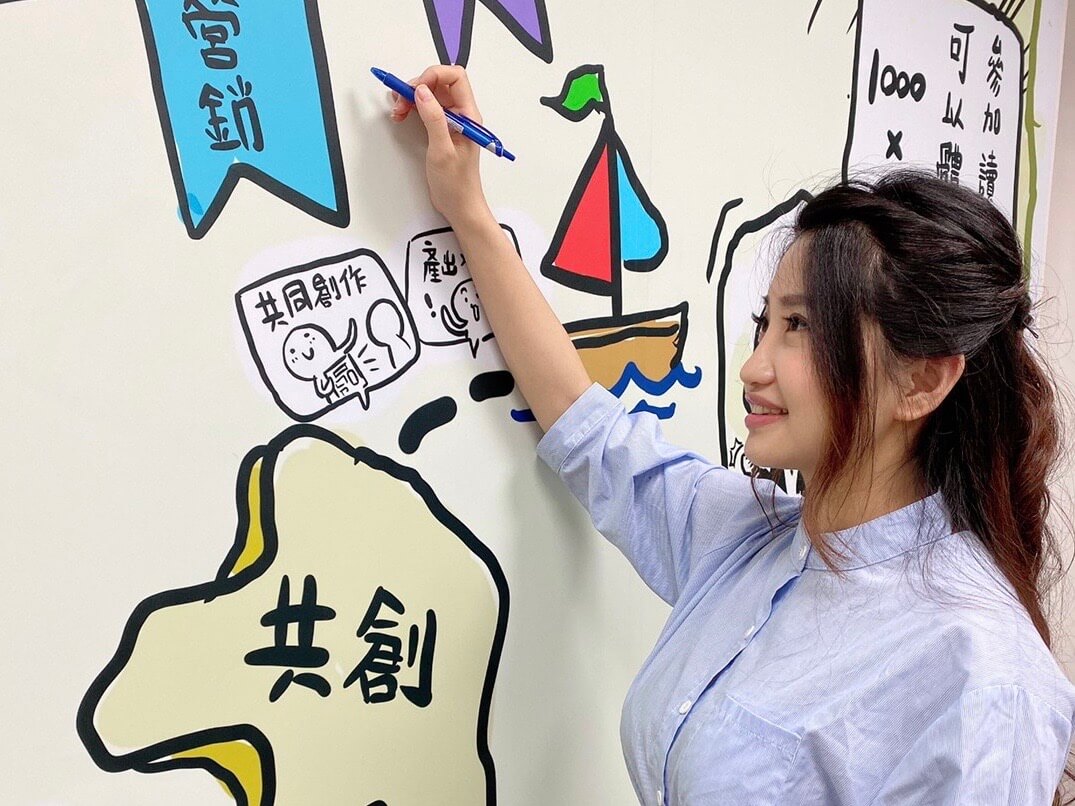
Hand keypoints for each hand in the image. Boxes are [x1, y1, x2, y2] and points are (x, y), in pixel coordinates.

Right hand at [390, 65, 492, 227]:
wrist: (459, 206)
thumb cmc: (457, 184)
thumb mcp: (443, 151)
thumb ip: (434, 119)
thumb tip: (423, 92)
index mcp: (468, 115)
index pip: (455, 77)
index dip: (434, 75)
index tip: (415, 88)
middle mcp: (460, 114)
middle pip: (439, 83)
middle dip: (417, 86)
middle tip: (400, 100)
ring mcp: (449, 122)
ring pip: (430, 95)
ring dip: (411, 97)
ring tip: (398, 110)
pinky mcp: (439, 130)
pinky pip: (425, 109)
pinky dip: (411, 108)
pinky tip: (401, 115)